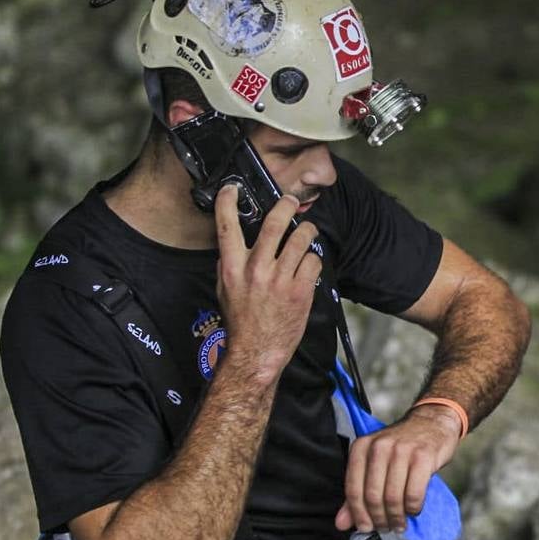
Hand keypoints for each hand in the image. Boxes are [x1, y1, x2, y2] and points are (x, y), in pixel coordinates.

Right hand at [214, 187, 323, 385]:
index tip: (232, 188)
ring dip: (307, 230)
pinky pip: (313, 260)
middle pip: (274, 224)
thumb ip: (229, 264)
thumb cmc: (241, 321)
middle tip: (290, 200)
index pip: (226, 226)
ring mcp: (280, 279)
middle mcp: (256, 269)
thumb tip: (233, 242)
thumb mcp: (224, 289)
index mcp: (232, 267)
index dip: (228, 201)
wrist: (257, 351)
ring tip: (307, 231)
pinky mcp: (301, 290)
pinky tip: (308, 265)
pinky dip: (313, 259)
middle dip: (285, 206)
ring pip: (301, 238)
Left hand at [335, 403, 462, 532]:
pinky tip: (414, 510)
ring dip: (397, 517)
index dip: (358, 514)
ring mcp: (402, 450)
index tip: (365, 528)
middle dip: (379, 519)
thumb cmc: (402, 447)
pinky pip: (414, 493)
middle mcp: (379, 447)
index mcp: (361, 447)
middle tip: (386, 528)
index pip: (353, 489)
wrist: (432, 422)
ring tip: (400, 524)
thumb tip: (342, 523)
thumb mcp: (375, 463)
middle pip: (373, 496)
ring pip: (393, 497)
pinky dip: (413, 508)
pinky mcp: (423, 456)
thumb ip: (358, 491)